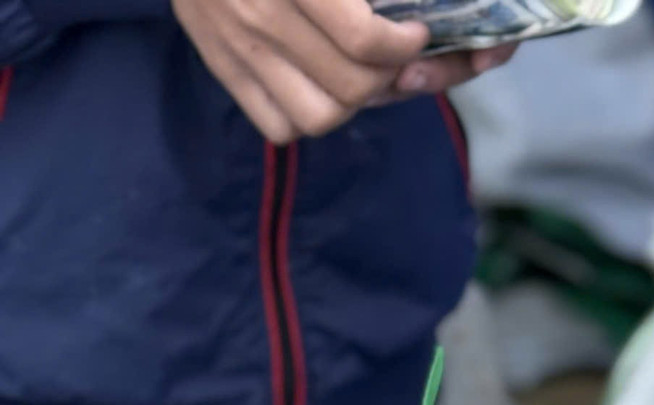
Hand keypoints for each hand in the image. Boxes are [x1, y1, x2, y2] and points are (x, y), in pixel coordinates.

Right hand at [172, 0, 514, 142]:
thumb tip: (412, 16)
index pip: (364, 39)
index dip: (406, 44)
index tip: (418, 31)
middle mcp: (261, 14)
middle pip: (353, 87)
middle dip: (390, 77)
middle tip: (397, 58)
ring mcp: (238, 46)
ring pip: (320, 118)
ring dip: (351, 103)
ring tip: (358, 75)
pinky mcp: (222, 66)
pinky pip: (279, 126)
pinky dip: (306, 116)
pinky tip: (318, 84)